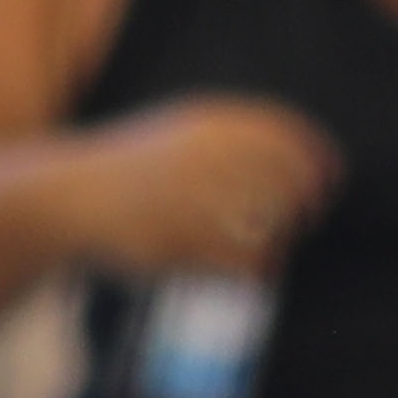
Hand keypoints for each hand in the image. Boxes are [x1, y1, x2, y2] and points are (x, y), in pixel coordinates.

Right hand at [69, 94, 337, 275]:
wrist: (66, 196)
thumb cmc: (133, 168)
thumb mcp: (181, 133)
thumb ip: (236, 140)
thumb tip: (311, 159)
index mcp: (203, 126)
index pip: (282, 136)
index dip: (316, 157)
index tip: (331, 177)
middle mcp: (199, 159)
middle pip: (284, 184)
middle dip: (303, 204)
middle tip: (304, 218)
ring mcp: (186, 201)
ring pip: (268, 226)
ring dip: (280, 239)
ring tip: (271, 246)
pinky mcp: (175, 243)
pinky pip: (243, 261)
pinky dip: (261, 269)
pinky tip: (259, 271)